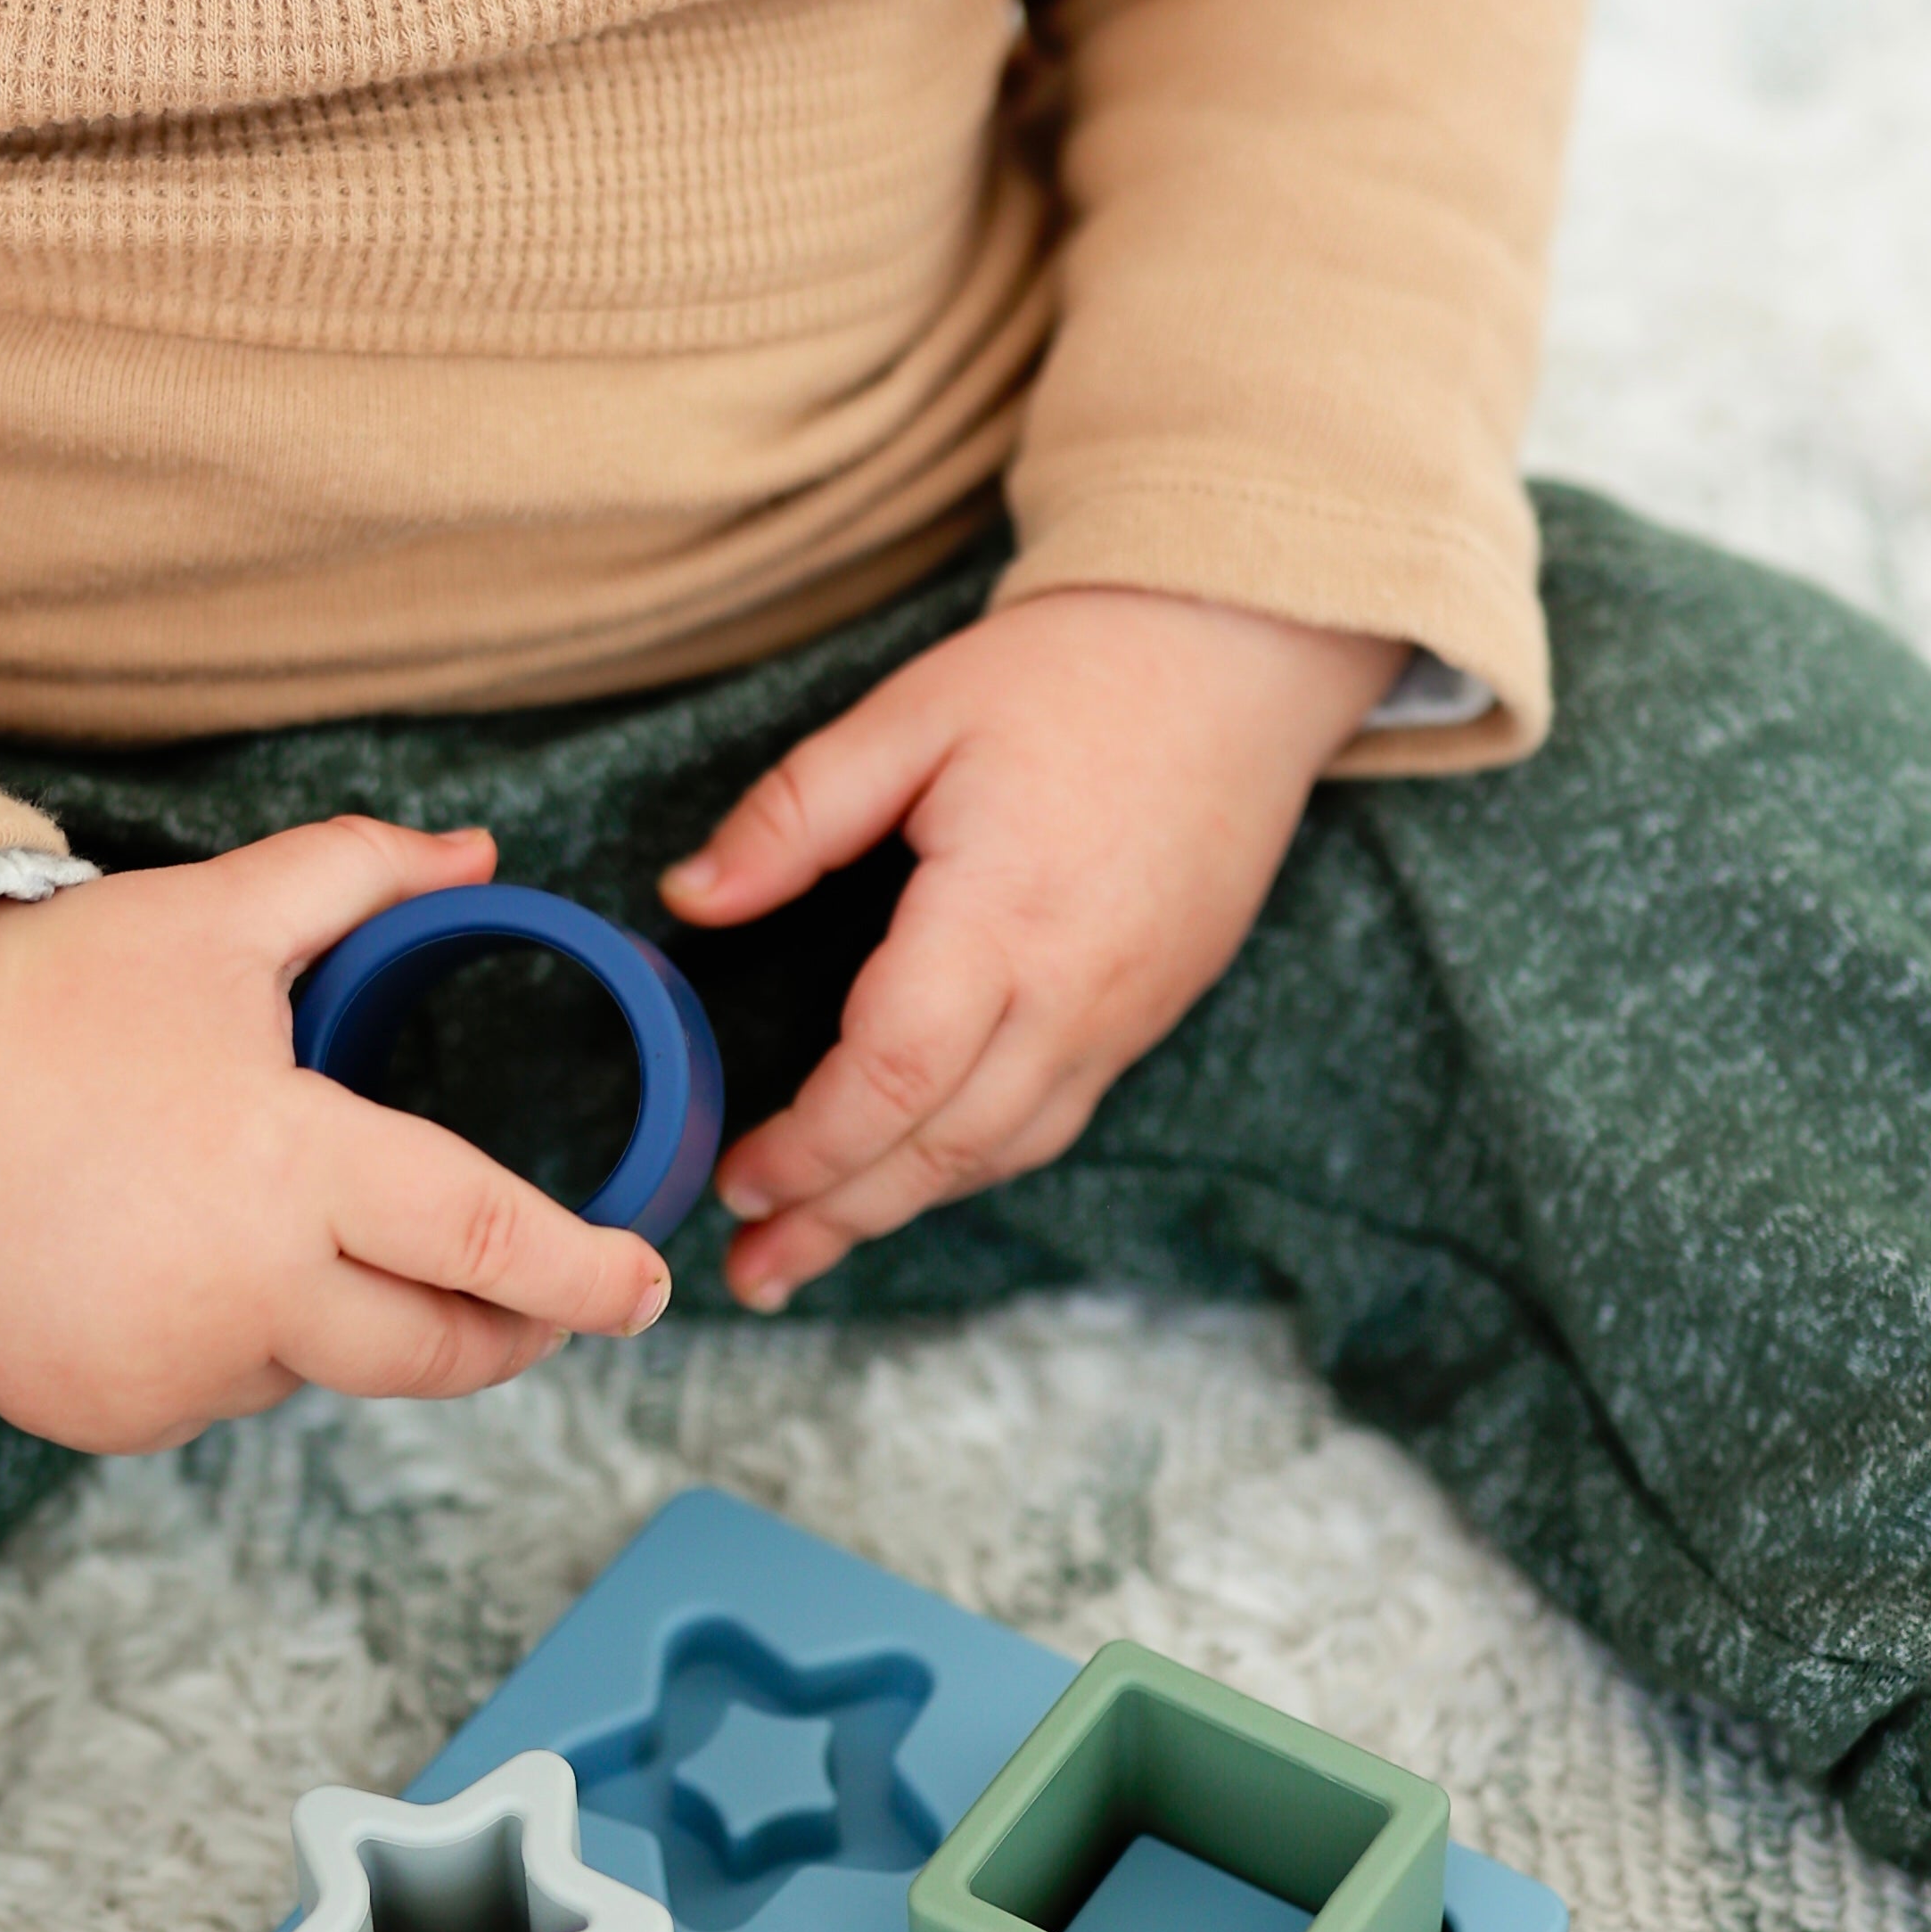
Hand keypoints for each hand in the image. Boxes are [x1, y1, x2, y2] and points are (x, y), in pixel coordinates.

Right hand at [0, 818, 671, 1453]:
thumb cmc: (42, 993)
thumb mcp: (214, 916)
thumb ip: (362, 877)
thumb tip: (480, 854)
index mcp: (293, 1164)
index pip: (491, 1244)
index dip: (587, 1279)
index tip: (647, 1289)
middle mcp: (245, 1292)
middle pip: (439, 1351)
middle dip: (509, 1332)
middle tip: (538, 1301)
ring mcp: (173, 1370)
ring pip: (324, 1370)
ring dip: (337, 1319)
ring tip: (252, 1217)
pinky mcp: (109, 1416)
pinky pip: (223, 1394)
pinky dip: (232, 1346)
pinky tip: (164, 1263)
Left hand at [661, 587, 1402, 1306]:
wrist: (1240, 659)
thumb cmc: (1072, 674)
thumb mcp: (911, 714)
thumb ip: (794, 815)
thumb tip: (690, 898)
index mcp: (999, 916)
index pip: (889, 1077)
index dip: (806, 1147)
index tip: (734, 1178)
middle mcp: (1070, 993)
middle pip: (939, 1149)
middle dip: (835, 1220)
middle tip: (750, 1272)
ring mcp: (1119, 1018)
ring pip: (996, 1155)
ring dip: (896, 1213)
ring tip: (805, 1250)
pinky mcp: (1142, 1019)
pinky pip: (1046, 1124)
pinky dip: (964, 1166)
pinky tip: (905, 1181)